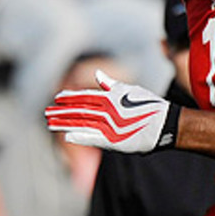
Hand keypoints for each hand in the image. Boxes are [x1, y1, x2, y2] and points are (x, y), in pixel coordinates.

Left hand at [45, 70, 180, 153]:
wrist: (167, 124)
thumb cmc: (151, 106)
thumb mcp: (130, 90)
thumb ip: (111, 85)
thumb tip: (99, 74)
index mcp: (110, 97)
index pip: (84, 96)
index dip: (69, 97)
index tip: (56, 98)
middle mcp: (108, 110)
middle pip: (79, 110)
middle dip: (61, 111)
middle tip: (47, 112)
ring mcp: (110, 125)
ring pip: (82, 123)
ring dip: (64, 124)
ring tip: (51, 124)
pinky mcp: (116, 141)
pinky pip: (93, 138)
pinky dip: (80, 136)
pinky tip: (67, 136)